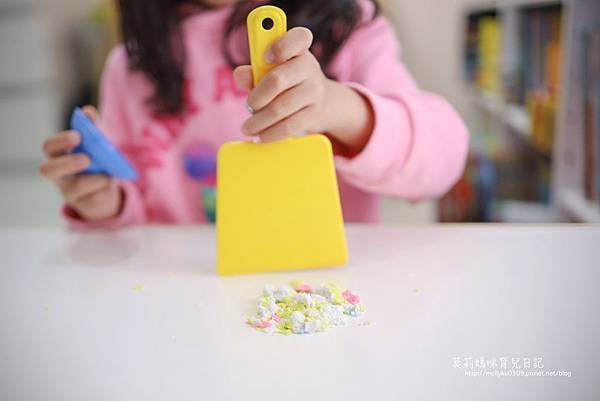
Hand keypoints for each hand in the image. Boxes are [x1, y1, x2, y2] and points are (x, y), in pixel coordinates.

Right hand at [40, 106, 122, 221]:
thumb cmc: (96, 160)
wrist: (105, 188)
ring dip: (95, 178)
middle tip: (87, 158)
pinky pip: (95, 197)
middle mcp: (58, 175)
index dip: (60, 141)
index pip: (49, 147)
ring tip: (107, 174)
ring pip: (75, 187)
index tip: (77, 136)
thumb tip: (88, 111)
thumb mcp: (97, 143)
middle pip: (47, 170)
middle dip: (68, 163)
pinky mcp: (83, 205)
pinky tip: (111, 183)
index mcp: (59, 155)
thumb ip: (92, 127)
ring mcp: (68, 192)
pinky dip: (106, 187)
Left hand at [233, 27, 373, 149]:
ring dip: (258, 121)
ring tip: (248, 128)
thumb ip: (254, 70)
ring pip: (280, 108)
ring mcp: (315, 91)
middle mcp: (310, 67)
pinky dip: (271, 133)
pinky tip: (261, 136)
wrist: (322, 102)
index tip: (265, 58)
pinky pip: (289, 126)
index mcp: (299, 49)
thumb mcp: (273, 70)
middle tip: (248, 106)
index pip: (298, 38)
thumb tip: (239, 74)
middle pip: (277, 80)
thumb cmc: (289, 82)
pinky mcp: (315, 114)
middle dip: (256, 97)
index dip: (281, 46)